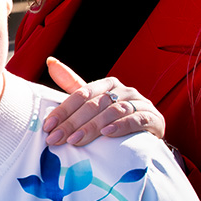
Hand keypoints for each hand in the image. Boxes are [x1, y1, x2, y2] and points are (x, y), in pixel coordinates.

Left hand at [42, 57, 165, 145]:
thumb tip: (50, 61)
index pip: (81, 94)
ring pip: (112, 111)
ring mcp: (139, 103)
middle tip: (56, 139)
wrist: (147, 135)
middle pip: (94, 104)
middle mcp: (124, 90)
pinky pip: (136, 119)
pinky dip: (121, 126)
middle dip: (73, 123)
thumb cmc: (115, 118)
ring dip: (93, 126)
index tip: (48, 126)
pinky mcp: (152, 118)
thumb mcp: (94, 102)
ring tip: (76, 140)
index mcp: (107, 84)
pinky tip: (108, 134)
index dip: (63, 110)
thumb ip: (73, 85)